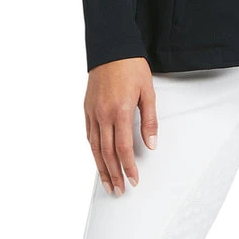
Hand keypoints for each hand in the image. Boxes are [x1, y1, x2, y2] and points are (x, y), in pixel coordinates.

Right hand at [84, 57, 157, 195]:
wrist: (111, 48)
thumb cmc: (131, 67)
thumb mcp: (148, 91)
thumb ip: (150, 120)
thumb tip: (151, 144)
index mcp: (121, 111)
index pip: (124, 148)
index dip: (128, 167)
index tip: (133, 180)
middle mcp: (103, 114)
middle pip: (107, 153)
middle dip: (114, 175)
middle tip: (120, 190)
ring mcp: (93, 112)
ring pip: (95, 148)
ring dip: (102, 169)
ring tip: (108, 184)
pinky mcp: (87, 109)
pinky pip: (89, 135)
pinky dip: (93, 151)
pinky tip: (98, 160)